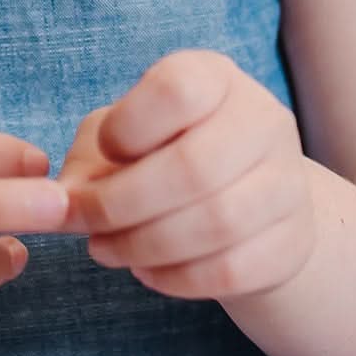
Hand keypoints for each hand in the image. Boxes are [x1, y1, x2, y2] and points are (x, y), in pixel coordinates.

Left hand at [56, 49, 315, 300]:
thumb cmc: (160, 157)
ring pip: (217, 223)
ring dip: (144, 246)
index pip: (178, 90)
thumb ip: (86, 165)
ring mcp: (288, 182)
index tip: (107, 149)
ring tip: (108, 251)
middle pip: (194, 166)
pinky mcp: (295, 240)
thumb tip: (59, 206)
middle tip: (86, 225)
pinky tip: (148, 271)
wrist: (243, 202)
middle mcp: (263, 120)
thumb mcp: (118, 142)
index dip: (128, 126)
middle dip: (122, 205)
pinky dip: (177, 279)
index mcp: (215, 77)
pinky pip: (234, 269)